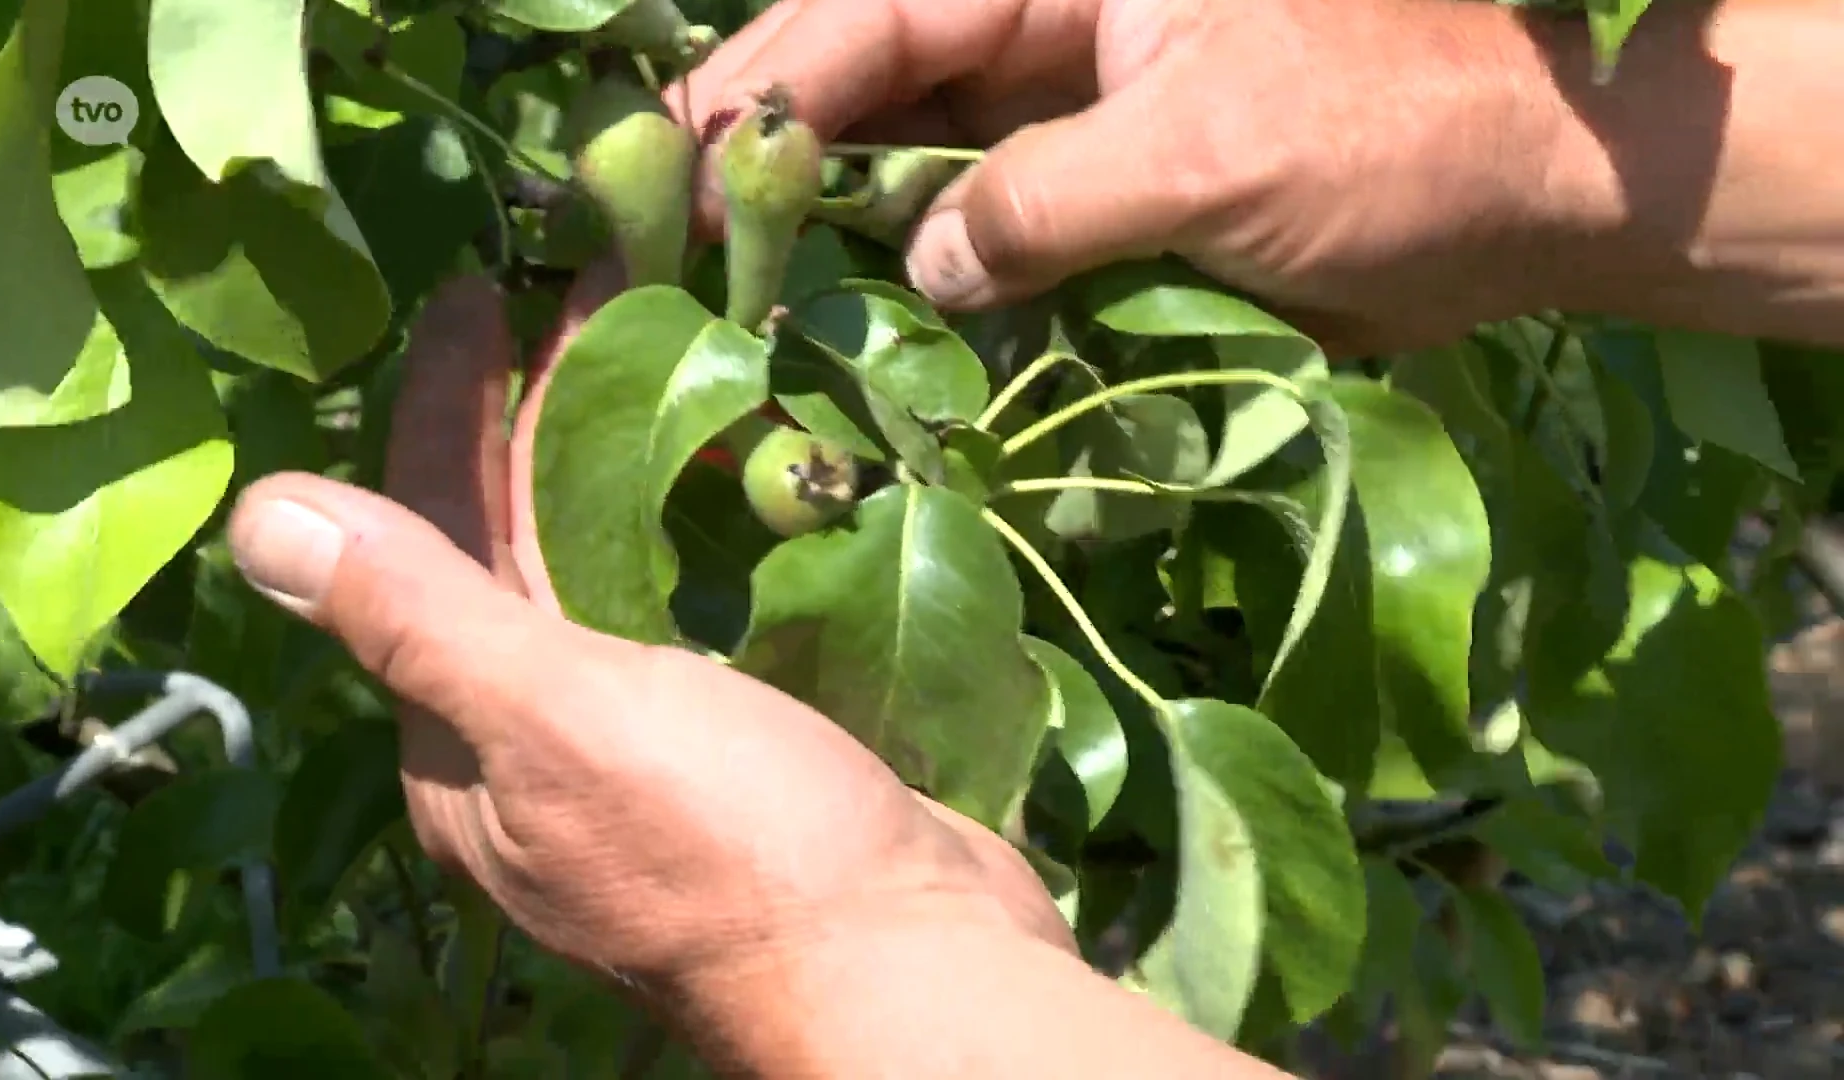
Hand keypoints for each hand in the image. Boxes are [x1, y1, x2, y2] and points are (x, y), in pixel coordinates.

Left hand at [226, 270, 1070, 1010]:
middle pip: (509, 550)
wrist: (910, 967)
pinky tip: (732, 472)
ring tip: (656, 353)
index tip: (477, 292)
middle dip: (533, 418)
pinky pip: (682, 610)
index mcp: (463, 747)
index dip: (439, 412)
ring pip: (600, 575)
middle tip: (579, 292)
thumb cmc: (731, 843)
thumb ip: (417, 617)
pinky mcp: (733, 749)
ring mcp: (637, 751)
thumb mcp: (558, 720)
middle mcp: (532, 749)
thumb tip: (261, 514)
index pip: (422, 543)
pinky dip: (691, 529)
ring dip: (615, 464)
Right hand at [677, 0, 1591, 355]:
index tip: (662, 164)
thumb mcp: (1212, 152)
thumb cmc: (1390, 137)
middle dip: (767, 158)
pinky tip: (846, 336)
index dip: (764, 85)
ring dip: (828, 232)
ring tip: (720, 304)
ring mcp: (1064, 124)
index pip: (877, 16)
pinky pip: (981, 240)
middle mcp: (1044, 35)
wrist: (1523, 201)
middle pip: (868, 85)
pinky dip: (920, 287)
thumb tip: (924, 263)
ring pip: (911, 168)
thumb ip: (1048, 195)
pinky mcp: (1094, 207)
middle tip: (653, 250)